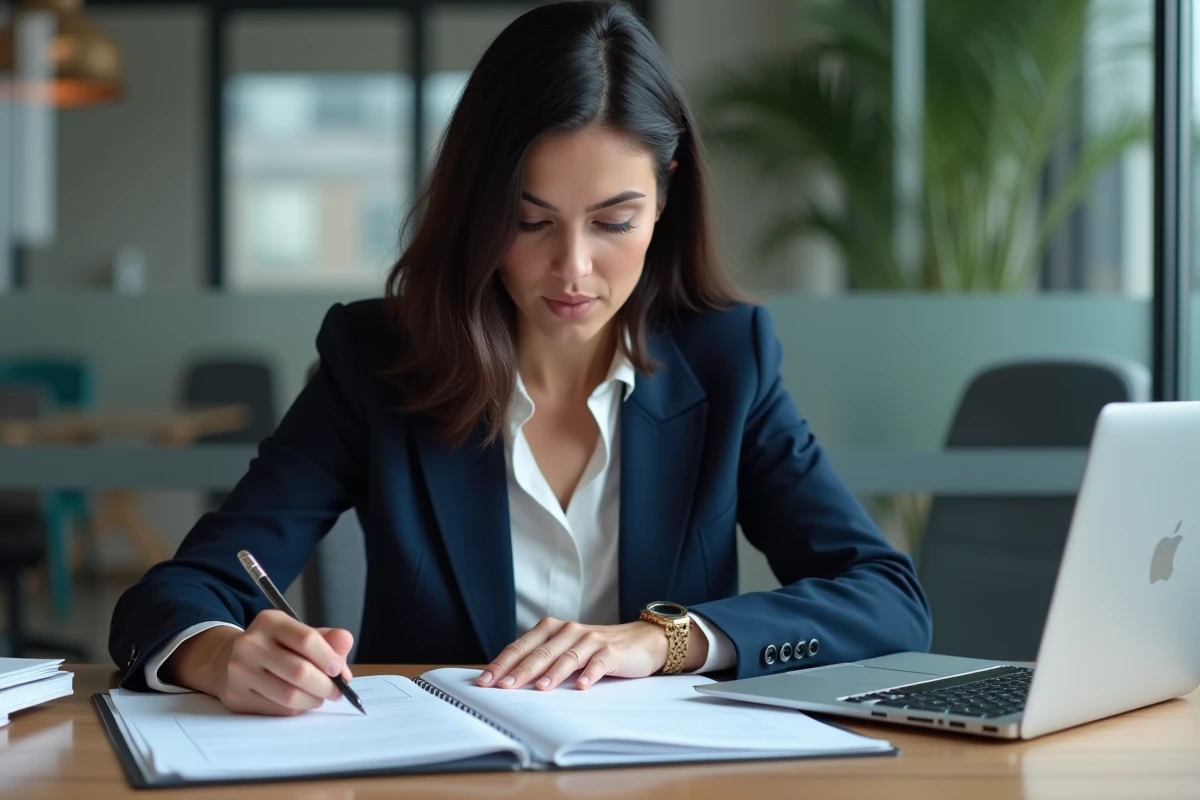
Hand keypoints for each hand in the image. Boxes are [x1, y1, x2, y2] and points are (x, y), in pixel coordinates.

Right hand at [167, 609, 354, 715]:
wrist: (228, 659)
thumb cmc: (275, 647)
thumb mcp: (298, 634)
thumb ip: (326, 639)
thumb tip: (345, 642)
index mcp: (270, 621)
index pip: (307, 640)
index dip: (329, 658)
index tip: (341, 671)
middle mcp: (250, 643)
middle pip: (299, 671)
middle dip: (326, 685)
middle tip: (337, 691)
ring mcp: (239, 671)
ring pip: (289, 695)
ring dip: (313, 700)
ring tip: (319, 697)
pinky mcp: (236, 696)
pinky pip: (277, 709)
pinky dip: (296, 709)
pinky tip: (300, 702)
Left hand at [475, 616, 706, 690]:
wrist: (641, 640)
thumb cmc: (597, 649)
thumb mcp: (566, 650)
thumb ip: (541, 659)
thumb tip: (507, 680)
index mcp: (552, 630)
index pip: (521, 647)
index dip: (502, 663)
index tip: (484, 681)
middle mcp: (569, 631)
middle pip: (540, 652)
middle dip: (519, 671)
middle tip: (502, 687)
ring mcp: (591, 641)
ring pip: (567, 657)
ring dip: (552, 673)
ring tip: (539, 688)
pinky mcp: (612, 652)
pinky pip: (598, 663)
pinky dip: (589, 674)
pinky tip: (581, 687)